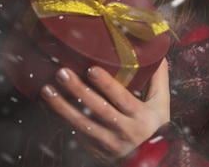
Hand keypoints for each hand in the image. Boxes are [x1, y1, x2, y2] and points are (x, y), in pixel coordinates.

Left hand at [40, 59, 170, 163]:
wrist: (150, 161)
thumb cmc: (155, 127)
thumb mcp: (161, 105)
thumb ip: (158, 79)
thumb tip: (157, 52)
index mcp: (141, 117)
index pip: (122, 99)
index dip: (107, 85)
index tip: (92, 69)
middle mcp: (123, 130)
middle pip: (98, 109)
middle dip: (78, 91)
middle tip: (62, 73)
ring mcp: (107, 142)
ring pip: (81, 124)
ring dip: (62, 107)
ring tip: (47, 89)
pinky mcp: (94, 149)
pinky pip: (75, 133)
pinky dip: (60, 119)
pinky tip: (48, 105)